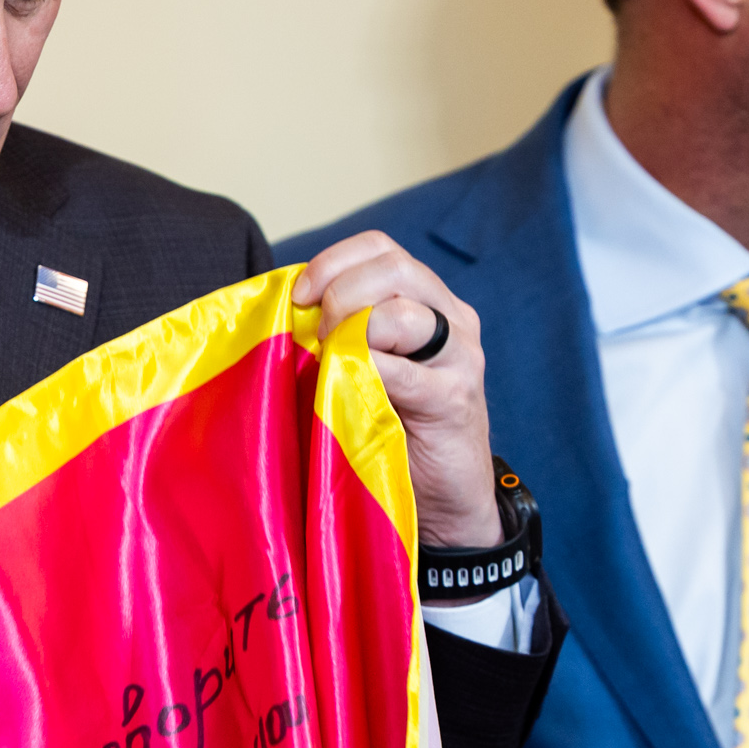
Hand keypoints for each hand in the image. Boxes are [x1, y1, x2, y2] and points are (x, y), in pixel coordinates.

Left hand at [293, 233, 499, 548]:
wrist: (448, 499)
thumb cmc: (396, 429)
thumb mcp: (369, 366)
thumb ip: (344, 331)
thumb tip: (290, 308)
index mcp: (428, 300)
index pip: (381, 248)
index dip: (333, 260)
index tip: (300, 295)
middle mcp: (452, 318)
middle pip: (392, 267)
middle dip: (339, 293)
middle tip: (318, 336)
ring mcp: (458, 357)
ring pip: (400, 312)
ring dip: (352, 333)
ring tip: (336, 366)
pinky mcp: (454, 399)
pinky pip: (401, 372)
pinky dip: (366, 373)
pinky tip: (349, 391)